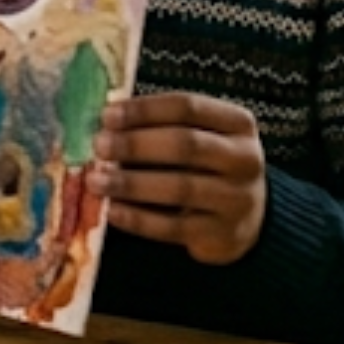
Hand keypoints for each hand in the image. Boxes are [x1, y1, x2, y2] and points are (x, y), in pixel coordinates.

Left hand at [91, 92, 267, 265]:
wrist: (247, 216)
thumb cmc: (208, 164)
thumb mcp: (200, 135)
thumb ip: (160, 125)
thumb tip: (104, 124)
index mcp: (238, 124)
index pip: (188, 107)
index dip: (144, 109)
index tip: (107, 115)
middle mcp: (244, 160)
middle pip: (186, 145)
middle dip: (136, 144)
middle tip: (99, 146)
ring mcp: (237, 200)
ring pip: (180, 188)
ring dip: (131, 184)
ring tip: (96, 180)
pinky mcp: (221, 235)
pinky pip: (174, 227)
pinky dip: (139, 219)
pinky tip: (113, 210)